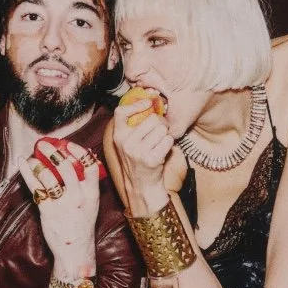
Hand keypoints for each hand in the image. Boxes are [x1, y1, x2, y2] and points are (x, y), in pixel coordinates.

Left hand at [21, 138, 100, 275]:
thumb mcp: (91, 205)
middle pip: (67, 168)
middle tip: (44, 144)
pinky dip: (27, 173)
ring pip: (49, 177)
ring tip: (33, 156)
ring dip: (38, 163)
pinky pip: (35, 188)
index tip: (68, 144)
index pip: (90, 167)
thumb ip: (87, 185)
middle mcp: (78, 198)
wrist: (75, 251)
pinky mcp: (47, 211)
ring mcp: (62, 205)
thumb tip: (81, 161)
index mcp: (92, 195)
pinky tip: (23, 163)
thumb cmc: (82, 225)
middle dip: (53, 152)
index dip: (79, 152)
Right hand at [108, 88, 175, 206]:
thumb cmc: (138, 160)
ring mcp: (138, 152)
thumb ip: (133, 125)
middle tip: (160, 130)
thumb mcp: (128, 142)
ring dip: (165, 134)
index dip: (136, 104)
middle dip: (161, 123)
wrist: (142, 186)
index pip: (120, 112)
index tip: (148, 103)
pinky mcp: (151, 160)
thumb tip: (151, 100)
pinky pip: (167, 141)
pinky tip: (163, 150)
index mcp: (118, 136)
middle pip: (151, 119)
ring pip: (162, 129)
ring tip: (160, 143)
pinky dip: (169, 144)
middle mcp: (126, 143)